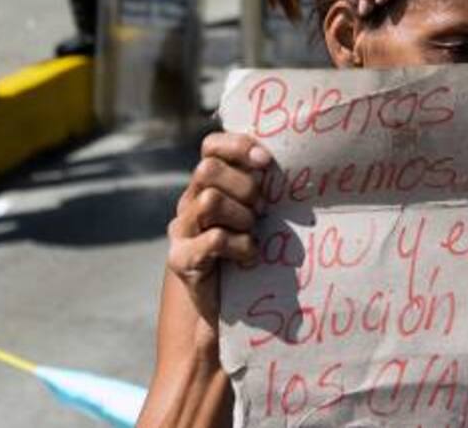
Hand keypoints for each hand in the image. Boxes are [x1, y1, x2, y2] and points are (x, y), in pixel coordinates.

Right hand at [167, 133, 269, 333]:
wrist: (219, 321)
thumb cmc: (248, 262)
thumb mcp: (253, 218)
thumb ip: (258, 191)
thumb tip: (286, 166)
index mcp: (205, 187)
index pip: (210, 146)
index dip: (237, 146)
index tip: (265, 162)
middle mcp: (187, 204)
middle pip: (207, 170)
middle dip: (243, 187)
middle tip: (260, 211)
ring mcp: (181, 232)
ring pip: (209, 200)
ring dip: (240, 217)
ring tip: (252, 235)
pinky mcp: (181, 261)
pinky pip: (215, 239)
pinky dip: (240, 246)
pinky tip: (249, 258)